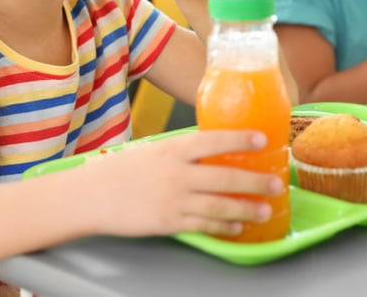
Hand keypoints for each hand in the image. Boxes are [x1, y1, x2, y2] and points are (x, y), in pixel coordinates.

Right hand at [85, 130, 284, 237]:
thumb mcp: (155, 150)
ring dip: (246, 209)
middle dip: (255, 181)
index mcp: (173, 149)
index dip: (240, 139)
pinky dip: (223, 227)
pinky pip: (203, 225)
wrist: (90, 196)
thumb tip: (217, 149)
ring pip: (219, 205)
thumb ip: (183, 151)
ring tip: (266, 210)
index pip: (213, 140)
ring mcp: (172, 200)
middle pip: (224, 176)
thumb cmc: (123, 170)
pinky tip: (237, 227)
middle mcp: (176, 173)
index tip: (263, 139)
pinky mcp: (167, 222)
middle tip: (276, 183)